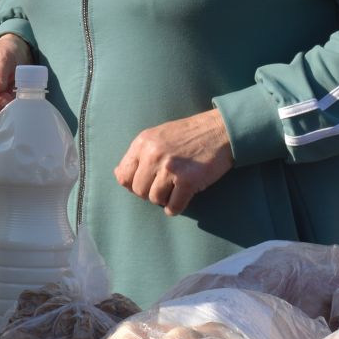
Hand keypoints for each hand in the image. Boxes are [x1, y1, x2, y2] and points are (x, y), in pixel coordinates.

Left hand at [113, 109, 234, 216]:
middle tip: (164, 187)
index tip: (145, 184)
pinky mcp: (188, 180)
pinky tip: (181, 200)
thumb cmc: (189, 135)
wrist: (219, 130)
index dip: (133, 185)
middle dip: (150, 193)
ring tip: (174, 190)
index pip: (123, 175)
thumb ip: (139, 154)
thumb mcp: (157, 136)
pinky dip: (175, 208)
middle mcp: (153, 154)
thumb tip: (118, 175)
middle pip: (138, 190)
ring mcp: (170, 168)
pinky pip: (173, 206)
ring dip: (164, 199)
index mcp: (143, 142)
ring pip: (155, 199)